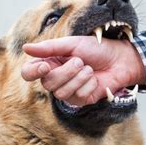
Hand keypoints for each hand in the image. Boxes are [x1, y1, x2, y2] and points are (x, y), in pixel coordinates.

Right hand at [21, 36, 145, 105]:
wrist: (119, 59)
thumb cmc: (96, 49)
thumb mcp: (72, 44)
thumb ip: (49, 47)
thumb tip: (25, 47)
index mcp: (50, 63)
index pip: (29, 73)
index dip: (33, 72)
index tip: (46, 66)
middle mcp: (55, 78)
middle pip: (47, 83)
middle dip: (65, 72)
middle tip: (80, 61)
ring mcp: (67, 91)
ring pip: (61, 93)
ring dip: (78, 78)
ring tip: (89, 69)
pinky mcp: (80, 100)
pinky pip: (77, 97)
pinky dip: (88, 85)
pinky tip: (95, 80)